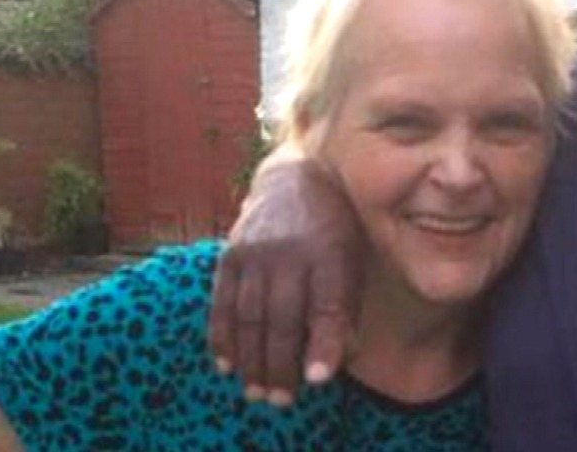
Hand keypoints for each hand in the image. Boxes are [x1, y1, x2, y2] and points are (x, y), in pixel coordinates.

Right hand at [208, 148, 364, 405]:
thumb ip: (347, 307)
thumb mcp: (354, 258)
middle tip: (281, 400)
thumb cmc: (336, 229)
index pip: (327, 304)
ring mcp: (255, 252)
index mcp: (331, 253)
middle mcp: (290, 252)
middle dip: (280, 365)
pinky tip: (226, 364)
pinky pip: (221, 302)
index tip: (318, 379)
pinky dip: (222, 337)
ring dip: (250, 360)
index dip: (322, 343)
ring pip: (249, 316)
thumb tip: (340, 359)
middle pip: (281, 318)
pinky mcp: (230, 254)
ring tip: (255, 392)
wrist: (296, 176)